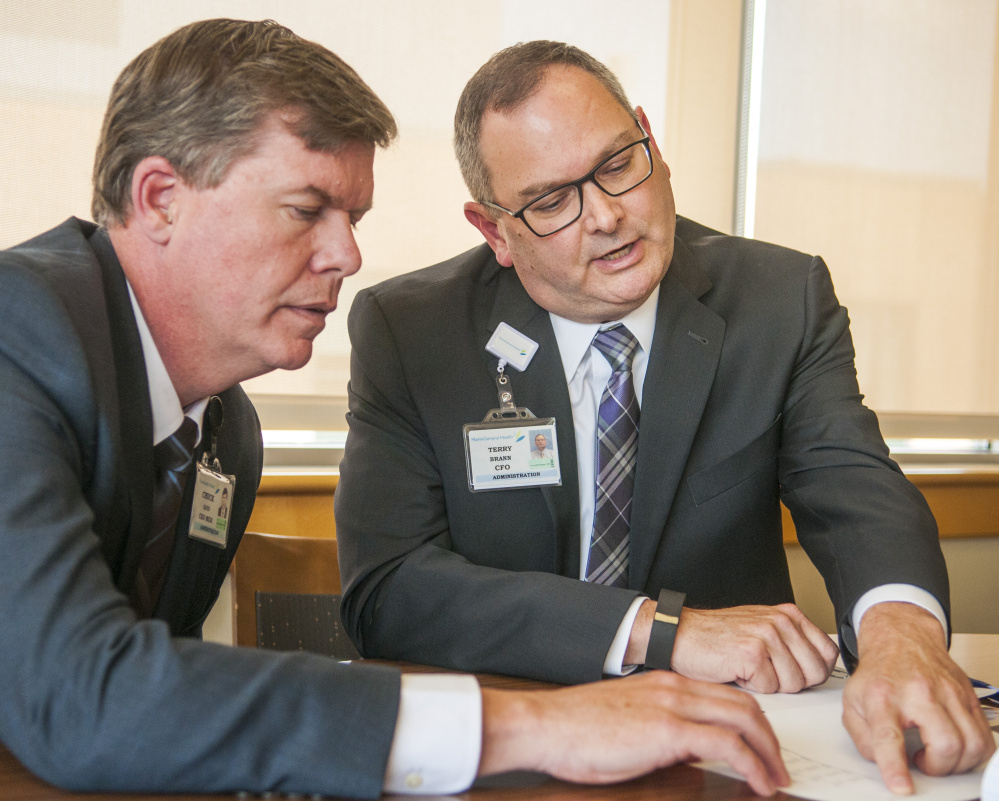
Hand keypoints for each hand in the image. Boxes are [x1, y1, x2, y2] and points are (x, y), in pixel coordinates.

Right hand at [478, 670, 789, 795]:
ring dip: (768, 751)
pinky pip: (728, 745)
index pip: (725, 695)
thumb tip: (687, 750)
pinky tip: (757, 783)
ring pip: (744, 719)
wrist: (545, 725)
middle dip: (770, 737)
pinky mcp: (668, 730)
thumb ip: (660, 726)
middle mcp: (675, 688)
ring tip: (776, 777)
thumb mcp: (626, 720)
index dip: (753, 722)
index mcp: (665, 683)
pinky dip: (752, 765)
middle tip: (779, 765)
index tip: (762, 747)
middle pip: (744, 704)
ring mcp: (673, 706)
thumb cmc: (574, 728)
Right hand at [668, 603, 838, 692]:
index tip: (793, 671)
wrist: (679, 634)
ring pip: (794, 684)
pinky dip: (752, 687)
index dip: (812, 671)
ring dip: (770, 685)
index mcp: (788, 615)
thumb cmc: (717, 637)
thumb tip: (819, 666)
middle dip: (792, 682)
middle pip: (815, 672)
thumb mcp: (761, 629)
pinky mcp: (752, 653)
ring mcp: (767, 635)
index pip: (828, 653)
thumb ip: (792, 641)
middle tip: (767, 673)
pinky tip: (737, 671)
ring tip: (749, 669)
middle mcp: (781, 621)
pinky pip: (770, 688)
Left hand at [843, 602, 994, 794]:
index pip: (889, 735)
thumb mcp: (852, 701)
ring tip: (937, 756)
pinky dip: (975, 753)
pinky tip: (955, 748)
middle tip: (922, 763)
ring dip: (958, 764)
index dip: (895, 766)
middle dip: (938, 768)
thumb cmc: (878, 673)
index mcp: (882, 695)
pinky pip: (985, 736)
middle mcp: (918, 692)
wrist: (901, 638)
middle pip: (946, 743)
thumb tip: (882, 763)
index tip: (902, 787)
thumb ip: (862, 737)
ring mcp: (948, 692)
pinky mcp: (968, 695)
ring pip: (972, 743)